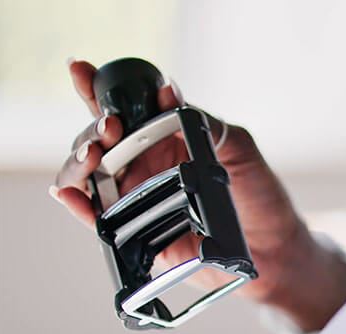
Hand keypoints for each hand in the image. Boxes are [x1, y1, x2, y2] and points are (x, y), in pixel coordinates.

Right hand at [51, 59, 345, 329]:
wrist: (273, 248)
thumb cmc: (260, 194)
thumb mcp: (239, 148)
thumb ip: (204, 122)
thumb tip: (169, 92)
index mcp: (165, 138)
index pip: (125, 108)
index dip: (99, 89)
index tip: (85, 73)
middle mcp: (145, 165)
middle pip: (100, 141)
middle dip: (94, 129)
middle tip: (109, 128)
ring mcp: (137, 197)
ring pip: (92, 176)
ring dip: (81, 163)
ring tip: (93, 156)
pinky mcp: (136, 233)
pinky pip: (100, 218)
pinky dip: (80, 205)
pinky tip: (72, 194)